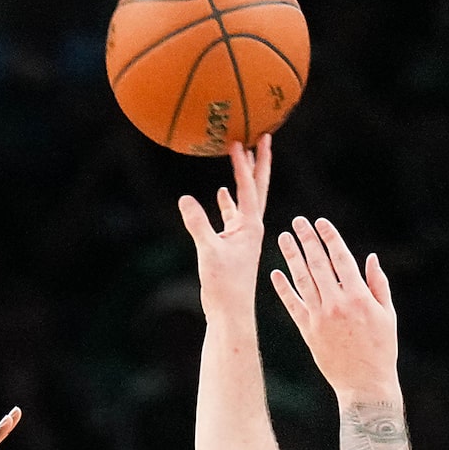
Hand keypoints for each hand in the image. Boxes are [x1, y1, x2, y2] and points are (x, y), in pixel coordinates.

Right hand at [176, 136, 275, 323]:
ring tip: (243, 158)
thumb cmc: (224, 285)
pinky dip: (227, 202)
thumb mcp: (209, 251)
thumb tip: (185, 199)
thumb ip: (198, 224)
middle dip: (259, 162)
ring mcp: (243, 235)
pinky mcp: (233, 244)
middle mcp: (251, 226)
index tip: (239, 142)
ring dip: (243, 179)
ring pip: (245, 199)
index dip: (243, 165)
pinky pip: (231, 215)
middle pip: (257, 187)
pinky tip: (220, 193)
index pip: (248, 188)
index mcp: (250, 225)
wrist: (230, 312)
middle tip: (263, 137)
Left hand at [269, 214, 400, 403]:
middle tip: (297, 221)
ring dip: (291, 257)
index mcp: (358, 296)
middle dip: (307, 240)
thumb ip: (378, 285)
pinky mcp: (308, 331)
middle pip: (318, 264)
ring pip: (302, 280)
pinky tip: (275, 273)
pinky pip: (292, 305)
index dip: (329, 237)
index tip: (320, 222)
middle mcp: (336, 303)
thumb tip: (370, 258)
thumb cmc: (382, 349)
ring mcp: (319, 317)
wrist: (364, 383)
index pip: (341, 258)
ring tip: (283, 238)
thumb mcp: (388, 315)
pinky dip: (283, 289)